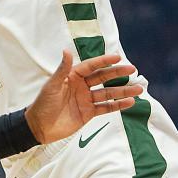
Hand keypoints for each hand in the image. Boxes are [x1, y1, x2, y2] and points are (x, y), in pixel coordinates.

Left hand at [26, 50, 140, 143]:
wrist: (39, 127)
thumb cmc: (43, 103)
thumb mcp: (52, 85)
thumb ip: (62, 70)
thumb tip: (66, 50)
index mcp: (72, 76)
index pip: (91, 66)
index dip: (104, 61)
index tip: (118, 57)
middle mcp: (81, 86)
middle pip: (103, 78)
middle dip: (117, 73)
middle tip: (132, 69)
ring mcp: (86, 100)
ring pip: (108, 93)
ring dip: (122, 91)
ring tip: (138, 89)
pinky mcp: (89, 113)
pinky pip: (106, 108)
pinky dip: (118, 105)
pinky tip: (130, 102)